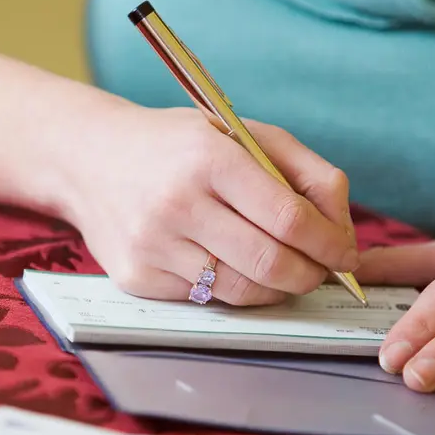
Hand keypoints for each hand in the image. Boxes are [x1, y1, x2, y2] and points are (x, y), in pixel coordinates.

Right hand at [59, 106, 358, 304]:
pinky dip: (231, 289)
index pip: (289, 217)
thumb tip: (344, 235)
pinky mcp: (136, 277)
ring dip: (276, 289)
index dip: (329, 244)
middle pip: (270, 263)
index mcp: (208, 157)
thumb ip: (305, 173)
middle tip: (320, 271)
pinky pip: (206, 299)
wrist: (89, 159)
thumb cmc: (178, 146)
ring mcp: (152, 245)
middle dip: (310, 275)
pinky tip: (228, 265)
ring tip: (282, 270)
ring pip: (241, 291)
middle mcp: (176, 203)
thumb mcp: (242, 134)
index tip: (345, 254)